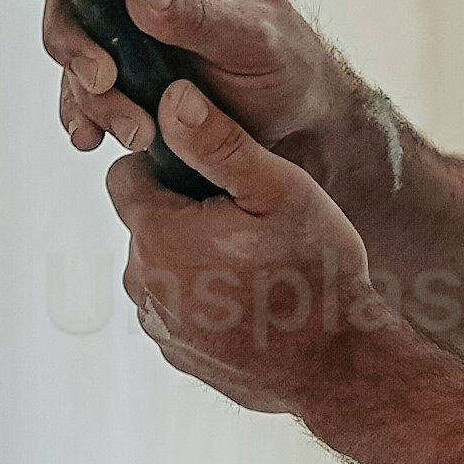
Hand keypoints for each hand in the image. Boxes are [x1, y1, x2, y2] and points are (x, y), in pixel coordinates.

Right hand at [7, 0, 355, 177]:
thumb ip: (199, 15)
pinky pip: (84, 94)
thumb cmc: (291, 67)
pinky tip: (93, 138)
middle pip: (75, 4)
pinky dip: (84, 117)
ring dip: (90, 96)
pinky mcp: (127, 79)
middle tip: (105, 82)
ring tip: (133, 130)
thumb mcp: (256, 38)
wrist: (300, 128)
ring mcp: (132, 36)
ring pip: (76, 55)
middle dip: (79, 48)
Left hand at [107, 81, 374, 417]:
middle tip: (246, 223)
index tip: (214, 177)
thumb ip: (218, 141)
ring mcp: (158, 323)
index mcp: (157, 233)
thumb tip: (171, 96)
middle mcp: (142, 281)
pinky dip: (202, 299)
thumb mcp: (278, 190)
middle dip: (182, 214)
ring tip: (253, 266)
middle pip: (145, 222)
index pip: (126, 176)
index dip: (167, 166)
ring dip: (191, 258)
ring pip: (159, 266)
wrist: (338, 368)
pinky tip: (251, 302)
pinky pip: (175, 307)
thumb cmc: (315, 273)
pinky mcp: (177, 353)